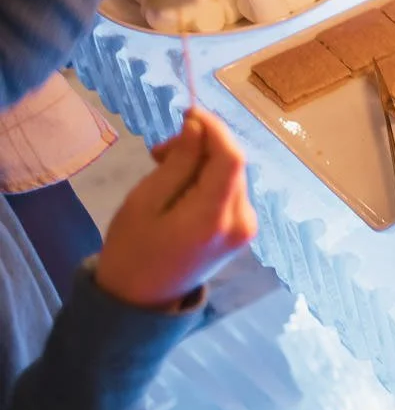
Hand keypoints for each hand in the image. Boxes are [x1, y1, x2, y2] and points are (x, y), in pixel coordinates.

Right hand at [94, 109, 255, 309]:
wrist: (140, 299)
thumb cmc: (133, 249)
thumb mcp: (146, 200)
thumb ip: (178, 163)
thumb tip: (198, 127)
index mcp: (214, 218)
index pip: (231, 158)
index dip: (214, 128)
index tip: (188, 111)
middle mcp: (242, 222)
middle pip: (232, 164)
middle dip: (201, 146)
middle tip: (159, 152)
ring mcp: (246, 229)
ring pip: (231, 175)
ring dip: (203, 163)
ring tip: (163, 169)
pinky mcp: (243, 230)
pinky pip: (230, 191)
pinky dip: (209, 180)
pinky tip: (182, 186)